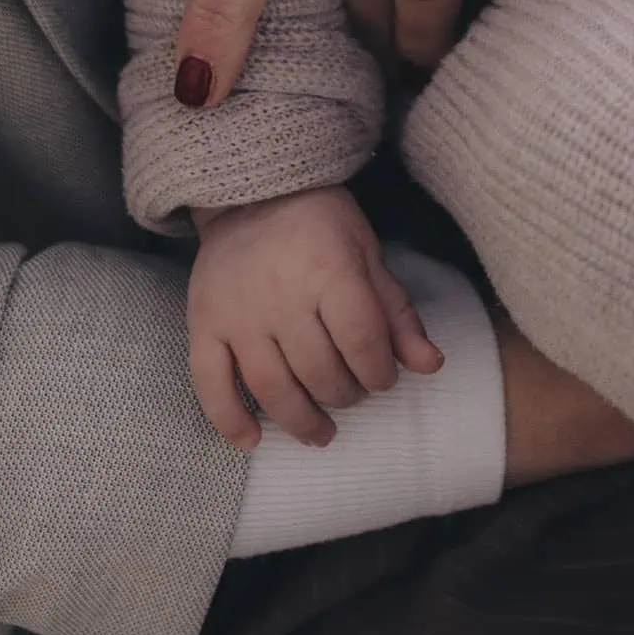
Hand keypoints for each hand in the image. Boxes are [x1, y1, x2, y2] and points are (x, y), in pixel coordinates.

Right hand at [189, 185, 441, 450]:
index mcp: (330, 271)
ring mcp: (237, 313)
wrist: (251, 191)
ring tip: (321, 433)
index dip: (379, 372)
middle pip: (318, 371)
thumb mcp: (368, 254)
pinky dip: (229, 419)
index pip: (361, 341)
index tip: (384, 379)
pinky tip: (252, 442)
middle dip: (344, 395)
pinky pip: (210, 382)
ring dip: (299, 420)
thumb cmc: (321, 223)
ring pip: (270, 386)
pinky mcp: (203, 323)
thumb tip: (430, 365)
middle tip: (352, 396)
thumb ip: (397, 313)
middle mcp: (281, 296)